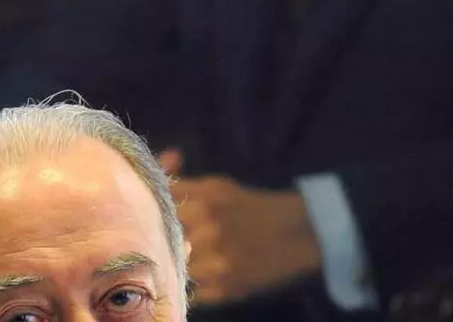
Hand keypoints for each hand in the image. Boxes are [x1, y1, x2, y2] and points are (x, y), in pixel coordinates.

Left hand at [157, 150, 321, 305]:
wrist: (298, 234)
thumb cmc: (249, 207)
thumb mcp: (216, 186)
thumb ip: (181, 181)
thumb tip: (160, 163)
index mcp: (206, 201)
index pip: (161, 207)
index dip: (155, 210)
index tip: (159, 213)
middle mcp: (211, 231)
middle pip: (165, 237)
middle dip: (165, 236)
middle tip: (172, 236)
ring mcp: (219, 263)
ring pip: (176, 265)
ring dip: (177, 261)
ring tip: (190, 256)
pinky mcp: (227, 288)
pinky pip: (192, 289)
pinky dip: (192, 282)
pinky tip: (202, 272)